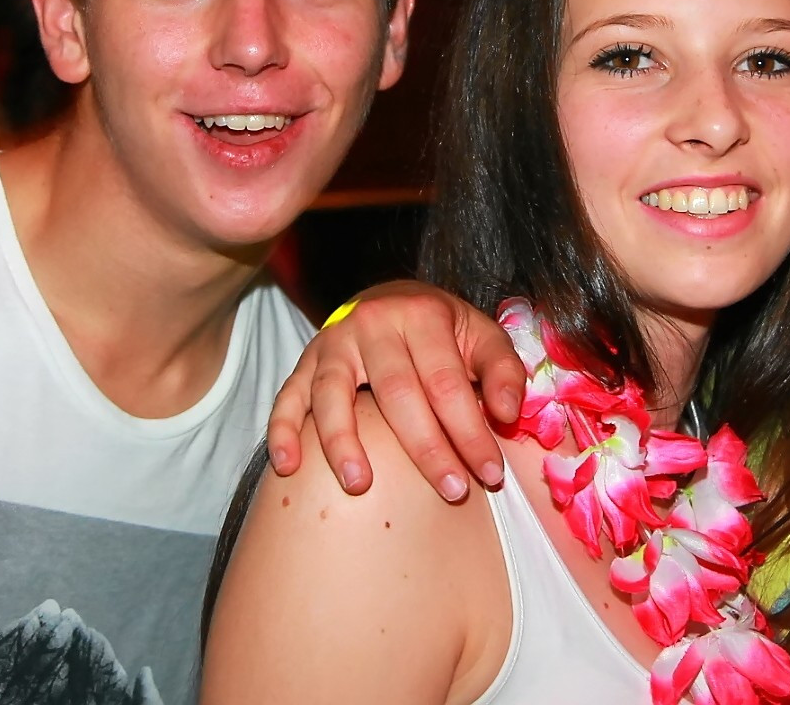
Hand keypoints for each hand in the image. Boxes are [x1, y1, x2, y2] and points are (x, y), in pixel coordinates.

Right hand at [266, 280, 525, 501]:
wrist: (391, 298)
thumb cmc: (442, 330)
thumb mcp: (481, 335)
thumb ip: (502, 370)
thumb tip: (507, 413)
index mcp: (422, 315)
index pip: (447, 383)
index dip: (470, 432)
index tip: (490, 474)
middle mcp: (374, 324)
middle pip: (397, 394)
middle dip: (426, 449)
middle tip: (452, 492)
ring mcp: (333, 343)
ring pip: (332, 394)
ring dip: (343, 442)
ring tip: (360, 486)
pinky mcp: (305, 361)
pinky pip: (287, 396)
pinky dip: (283, 430)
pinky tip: (288, 465)